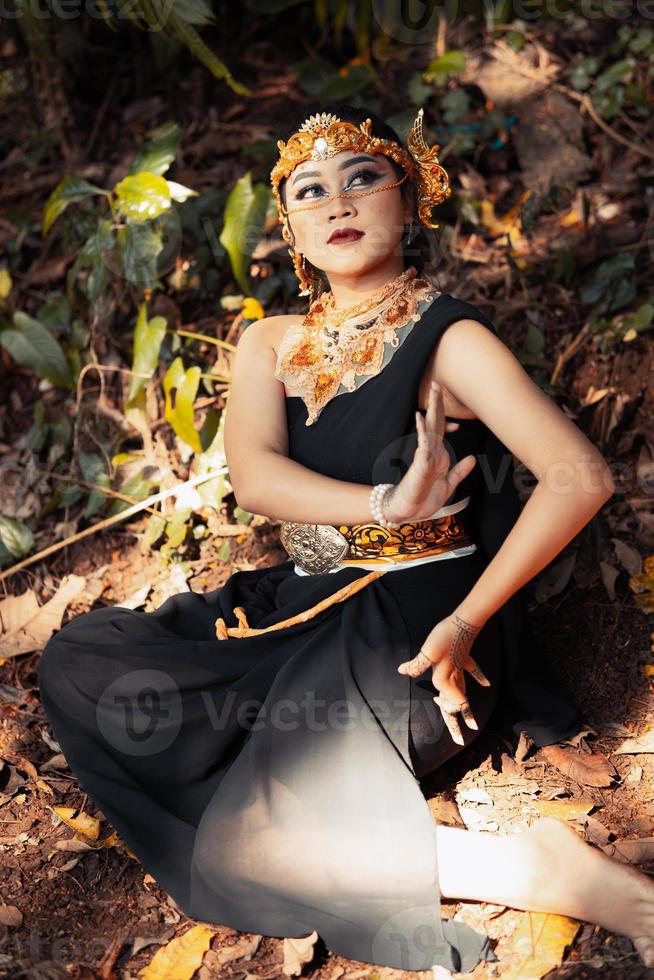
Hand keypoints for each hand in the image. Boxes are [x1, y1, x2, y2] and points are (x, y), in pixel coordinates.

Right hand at [384, 381, 476, 522]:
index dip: (449, 416)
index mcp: (439, 455)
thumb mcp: (449, 484)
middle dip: (437, 403)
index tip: (452, 401)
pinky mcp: (420, 463)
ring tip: (433, 392)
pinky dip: (422, 430)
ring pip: (430, 427)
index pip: (443, 430)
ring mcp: (425, 455)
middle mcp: (431, 451)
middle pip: (435, 422)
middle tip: (437, 384)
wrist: (408, 510)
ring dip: (431, 409)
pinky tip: (420, 417)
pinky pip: (422, 444)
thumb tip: (473, 458)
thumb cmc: (424, 497)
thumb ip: (459, 471)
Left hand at [396, 613, 490, 744]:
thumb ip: (416, 664)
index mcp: (446, 679)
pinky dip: (478, 678)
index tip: (437, 700)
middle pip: (458, 705)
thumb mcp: (428, 652)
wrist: (463, 621)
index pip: (450, 703)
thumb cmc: (444, 636)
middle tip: (461, 741)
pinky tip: (486, 685)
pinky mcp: (464, 657)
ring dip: (467, 709)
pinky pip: (472, 671)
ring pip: (465, 693)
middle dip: (457, 723)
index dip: (445, 708)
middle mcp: (455, 678)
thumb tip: (402, 671)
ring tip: (473, 724)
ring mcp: (461, 669)